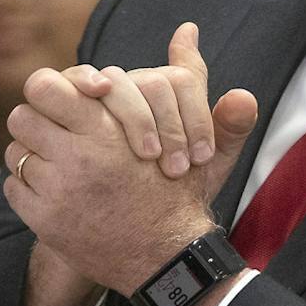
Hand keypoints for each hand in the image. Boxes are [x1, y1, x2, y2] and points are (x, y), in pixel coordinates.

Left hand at [4, 33, 256, 295]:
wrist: (167, 259)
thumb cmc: (180, 192)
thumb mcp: (193, 130)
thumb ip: (193, 77)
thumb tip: (188, 27)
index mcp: (107, 131)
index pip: (44, 87)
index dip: (50, 90)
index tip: (67, 102)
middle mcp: (78, 158)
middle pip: (22, 116)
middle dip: (37, 121)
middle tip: (56, 131)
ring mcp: (57, 191)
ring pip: (15, 151)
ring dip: (32, 154)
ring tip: (57, 163)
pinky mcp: (43, 220)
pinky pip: (14, 187)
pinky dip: (30, 187)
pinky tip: (55, 192)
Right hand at [63, 23, 260, 200]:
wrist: (125, 225)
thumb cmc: (171, 190)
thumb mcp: (208, 166)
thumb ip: (230, 128)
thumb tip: (243, 95)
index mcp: (166, 91)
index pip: (182, 80)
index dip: (195, 116)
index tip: (202, 157)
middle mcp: (130, 86)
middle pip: (148, 80)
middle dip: (168, 123)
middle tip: (176, 167)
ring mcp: (94, 96)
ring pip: (110, 79)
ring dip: (133, 114)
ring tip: (150, 157)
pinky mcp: (62, 109)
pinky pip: (64, 89)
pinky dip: (84, 102)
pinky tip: (101, 130)